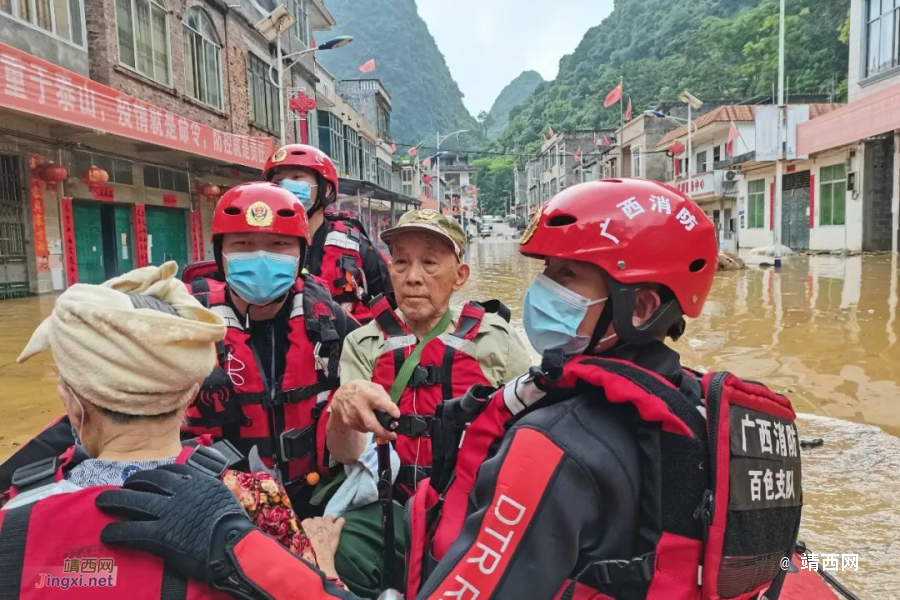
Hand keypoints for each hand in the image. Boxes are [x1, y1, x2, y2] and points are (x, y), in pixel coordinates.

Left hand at [96, 464, 255, 587]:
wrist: (234, 545)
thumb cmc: (235, 526)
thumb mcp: (223, 498)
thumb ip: (207, 493)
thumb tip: (202, 495)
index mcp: (197, 481)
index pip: (170, 471)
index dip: (154, 474)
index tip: (147, 477)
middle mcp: (179, 492)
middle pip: (148, 481)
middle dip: (131, 483)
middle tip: (121, 486)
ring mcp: (168, 512)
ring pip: (134, 502)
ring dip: (115, 501)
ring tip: (102, 502)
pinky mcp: (160, 535)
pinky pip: (132, 531)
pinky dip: (116, 532)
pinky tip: (106, 534)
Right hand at [302, 515, 345, 574]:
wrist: (318, 558)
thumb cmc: (307, 552)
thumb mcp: (298, 542)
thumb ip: (299, 535)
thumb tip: (299, 536)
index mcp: (305, 523)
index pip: (307, 521)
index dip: (310, 528)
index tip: (310, 534)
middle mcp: (316, 521)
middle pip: (318, 519)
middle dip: (319, 524)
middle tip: (319, 533)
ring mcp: (327, 524)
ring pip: (329, 516)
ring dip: (328, 522)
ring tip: (328, 530)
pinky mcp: (336, 529)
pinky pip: (341, 520)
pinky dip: (340, 522)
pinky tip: (339, 526)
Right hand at [329, 380, 399, 439]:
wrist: (340, 396)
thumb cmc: (358, 389)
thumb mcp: (371, 385)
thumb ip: (383, 394)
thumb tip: (392, 406)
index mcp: (366, 393)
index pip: (379, 401)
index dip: (390, 409)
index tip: (397, 415)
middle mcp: (359, 406)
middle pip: (372, 423)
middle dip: (384, 432)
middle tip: (393, 435)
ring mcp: (353, 416)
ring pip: (369, 428)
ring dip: (376, 427)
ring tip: (376, 419)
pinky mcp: (349, 423)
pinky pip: (363, 429)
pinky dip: (368, 426)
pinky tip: (366, 418)